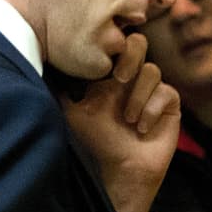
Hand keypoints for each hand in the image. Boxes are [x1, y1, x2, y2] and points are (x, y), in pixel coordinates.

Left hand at [61, 33, 180, 211]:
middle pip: (139, 43)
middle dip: (130, 57)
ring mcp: (153, 90)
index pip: (116, 46)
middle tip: (119, 78)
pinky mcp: (169, 104)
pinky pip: (166, 92)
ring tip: (128, 119)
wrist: (123, 167)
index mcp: (112, 76)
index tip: (104, 65)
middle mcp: (134, 79)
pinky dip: (151, 109)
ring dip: (137, 96)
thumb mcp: (73, 113)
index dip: (114, 46)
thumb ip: (62, 92)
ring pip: (152, 71)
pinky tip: (142, 128)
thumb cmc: (99, 141)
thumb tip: (42, 70)